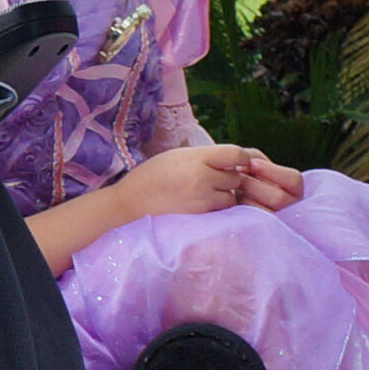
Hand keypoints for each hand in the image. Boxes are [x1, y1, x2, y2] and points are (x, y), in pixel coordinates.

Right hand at [122, 141, 302, 219]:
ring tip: (202, 195)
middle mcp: (201, 176)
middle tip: (210, 181)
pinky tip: (199, 205)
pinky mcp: (200, 215)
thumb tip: (238, 159)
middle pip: (236, 177)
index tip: (231, 164)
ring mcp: (201, 197)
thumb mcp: (177, 156)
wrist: (128, 203)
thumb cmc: (152, 176)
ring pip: (232, 196)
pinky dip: (216, 208)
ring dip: (224, 196)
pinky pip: (221, 210)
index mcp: (195, 157)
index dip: (239, 160)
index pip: (237, 154)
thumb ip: (206, 157)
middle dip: (228, 179)